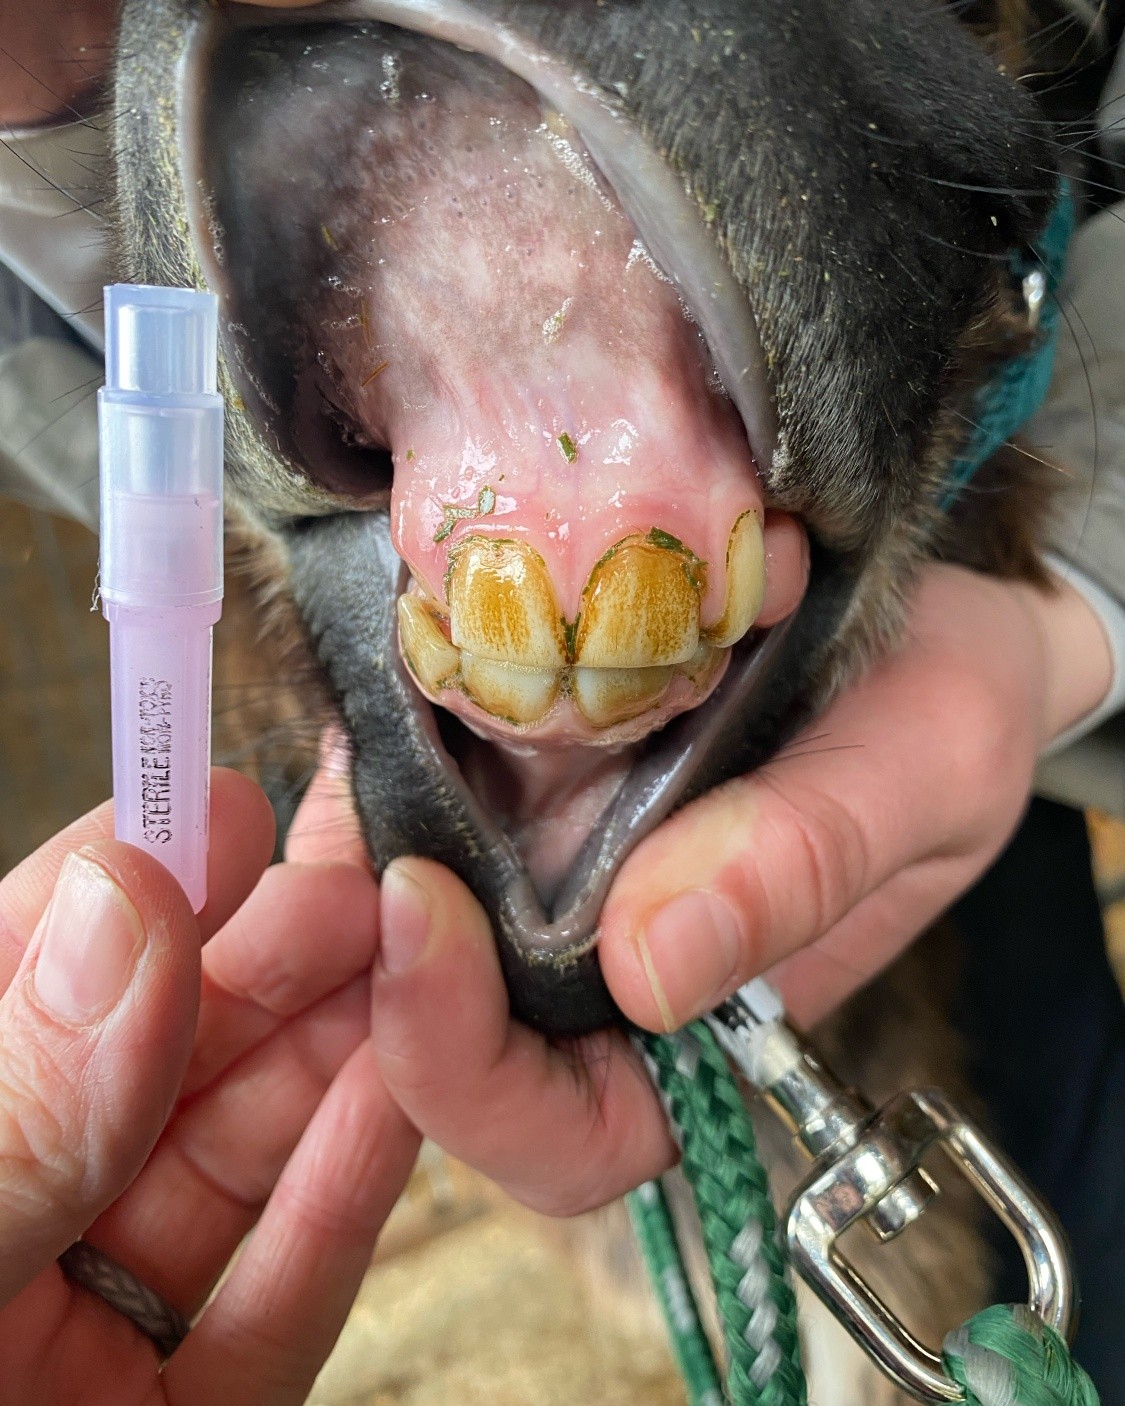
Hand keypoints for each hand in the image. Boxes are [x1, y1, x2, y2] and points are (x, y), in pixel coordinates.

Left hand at [0, 768, 418, 1405]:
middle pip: (159, 1059)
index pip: (29, 978)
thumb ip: (25, 1105)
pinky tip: (396, 1100)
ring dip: (333, 1057)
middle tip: (360, 885)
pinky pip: (277, 1300)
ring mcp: (90, 1329)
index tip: (221, 811)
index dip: (131, 886)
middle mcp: (18, 1213)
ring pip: (234, 1161)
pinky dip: (343, 1198)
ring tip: (410, 964)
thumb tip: (122, 909)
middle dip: (270, 960)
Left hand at [362, 562, 1113, 1213]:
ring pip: (390, 927)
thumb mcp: (913, 773)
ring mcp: (539, 873)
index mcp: (698, 1036)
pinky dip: (360, 772)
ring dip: (326, 886)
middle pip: (435, 1042)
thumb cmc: (937, 714)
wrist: (911, 613)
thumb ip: (805, 864)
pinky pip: (398, 799)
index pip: (559, 1134)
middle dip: (352, 986)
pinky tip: (358, 707)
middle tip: (313, 888)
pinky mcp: (505, 777)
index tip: (429, 929)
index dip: (469, 1077)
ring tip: (292, 809)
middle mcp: (594, 970)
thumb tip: (652, 964)